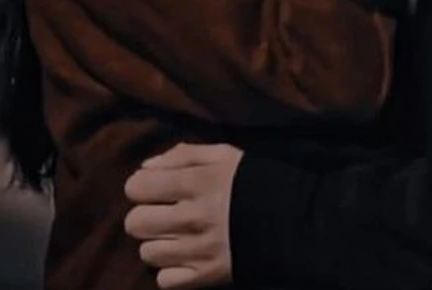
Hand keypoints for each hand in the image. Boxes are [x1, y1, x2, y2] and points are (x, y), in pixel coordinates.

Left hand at [124, 143, 243, 289]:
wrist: (296, 220)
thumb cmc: (256, 180)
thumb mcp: (224, 155)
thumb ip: (183, 155)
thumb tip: (145, 168)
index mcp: (196, 182)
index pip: (136, 187)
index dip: (143, 187)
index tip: (157, 189)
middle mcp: (192, 217)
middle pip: (135, 223)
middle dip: (146, 216)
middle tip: (166, 214)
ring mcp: (197, 251)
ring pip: (148, 253)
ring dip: (159, 244)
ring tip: (179, 236)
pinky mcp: (206, 277)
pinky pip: (164, 280)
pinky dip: (171, 270)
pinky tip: (187, 257)